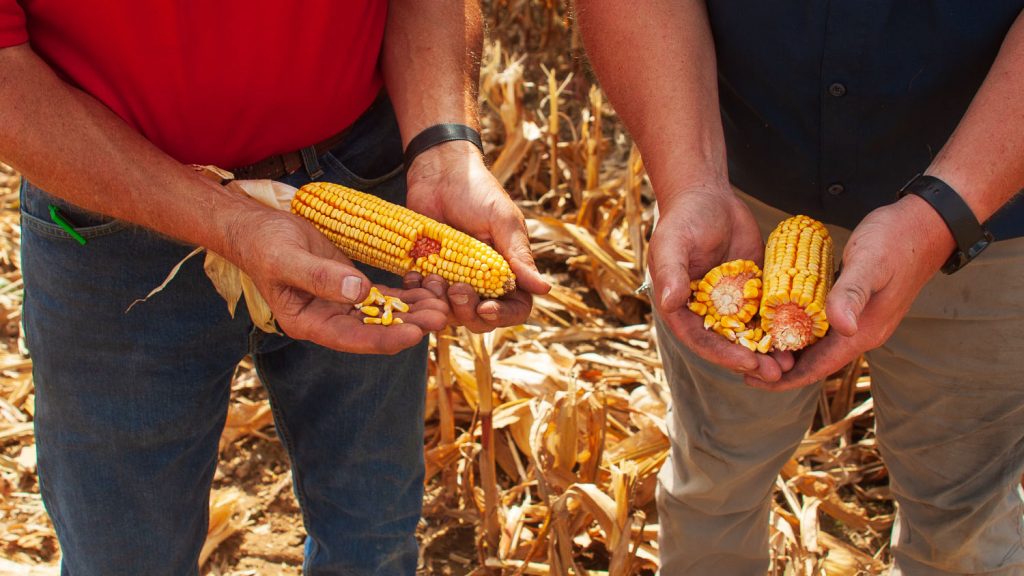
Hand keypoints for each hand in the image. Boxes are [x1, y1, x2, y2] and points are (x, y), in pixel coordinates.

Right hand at [224, 202, 448, 353]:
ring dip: (412, 311)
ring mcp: (340, 305)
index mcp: (308, 323)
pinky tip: (427, 290)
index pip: (352, 338)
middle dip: (408, 325)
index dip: (384, 338)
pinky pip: (382, 296)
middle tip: (441, 317)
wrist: (255, 227)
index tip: (414, 334)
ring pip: (383, 314)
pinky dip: (404, 294)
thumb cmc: (264, 243)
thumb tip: (358, 291)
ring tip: (443, 304)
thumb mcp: (286, 257)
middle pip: (374, 329)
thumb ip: (320, 276)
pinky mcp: (350, 287)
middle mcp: (327, 320)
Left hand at [405, 141, 549, 331]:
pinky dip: (418, 293)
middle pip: (480, 318)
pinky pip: (423, 298)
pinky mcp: (428, 274)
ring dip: (440, 303)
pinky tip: (414, 275)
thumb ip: (519, 256)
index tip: (485, 308)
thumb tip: (545, 289)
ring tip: (432, 277)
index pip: (515, 308)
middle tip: (455, 288)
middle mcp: (483, 281)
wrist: (439, 173)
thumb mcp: (502, 221)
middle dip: (467, 310)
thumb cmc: (478, 191)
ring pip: (450, 313)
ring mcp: (453, 279)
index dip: (502, 316)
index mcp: (508, 271)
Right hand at [650, 187, 794, 381]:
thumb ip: (670, 273)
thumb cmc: (684, 218)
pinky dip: (781, 324)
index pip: (701, 339)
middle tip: (777, 373)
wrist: (707, 196)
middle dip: (752, 360)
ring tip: (792, 362)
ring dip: (769, 349)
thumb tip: (669, 303)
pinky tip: (802, 334)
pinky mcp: (751, 289)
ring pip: (750, 332)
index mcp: (680, 307)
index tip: (747, 363)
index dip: (723, 354)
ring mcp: (730, 302)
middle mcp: (704, 310)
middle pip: (728, 343)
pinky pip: (767, 311)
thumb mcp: (673, 243)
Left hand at [745, 195, 954, 389]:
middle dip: (779, 366)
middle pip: (813, 360)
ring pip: (815, 343)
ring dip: (786, 347)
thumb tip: (842, 329)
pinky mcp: (854, 303)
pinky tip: (776, 319)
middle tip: (741, 362)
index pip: (818, 367)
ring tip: (752, 345)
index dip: (784, 378)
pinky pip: (820, 324)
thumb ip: (853, 294)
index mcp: (863, 331)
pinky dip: (797, 327)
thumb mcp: (870, 264)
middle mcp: (860, 331)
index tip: (750, 380)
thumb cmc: (897, 240)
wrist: (926, 223)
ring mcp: (859, 318)